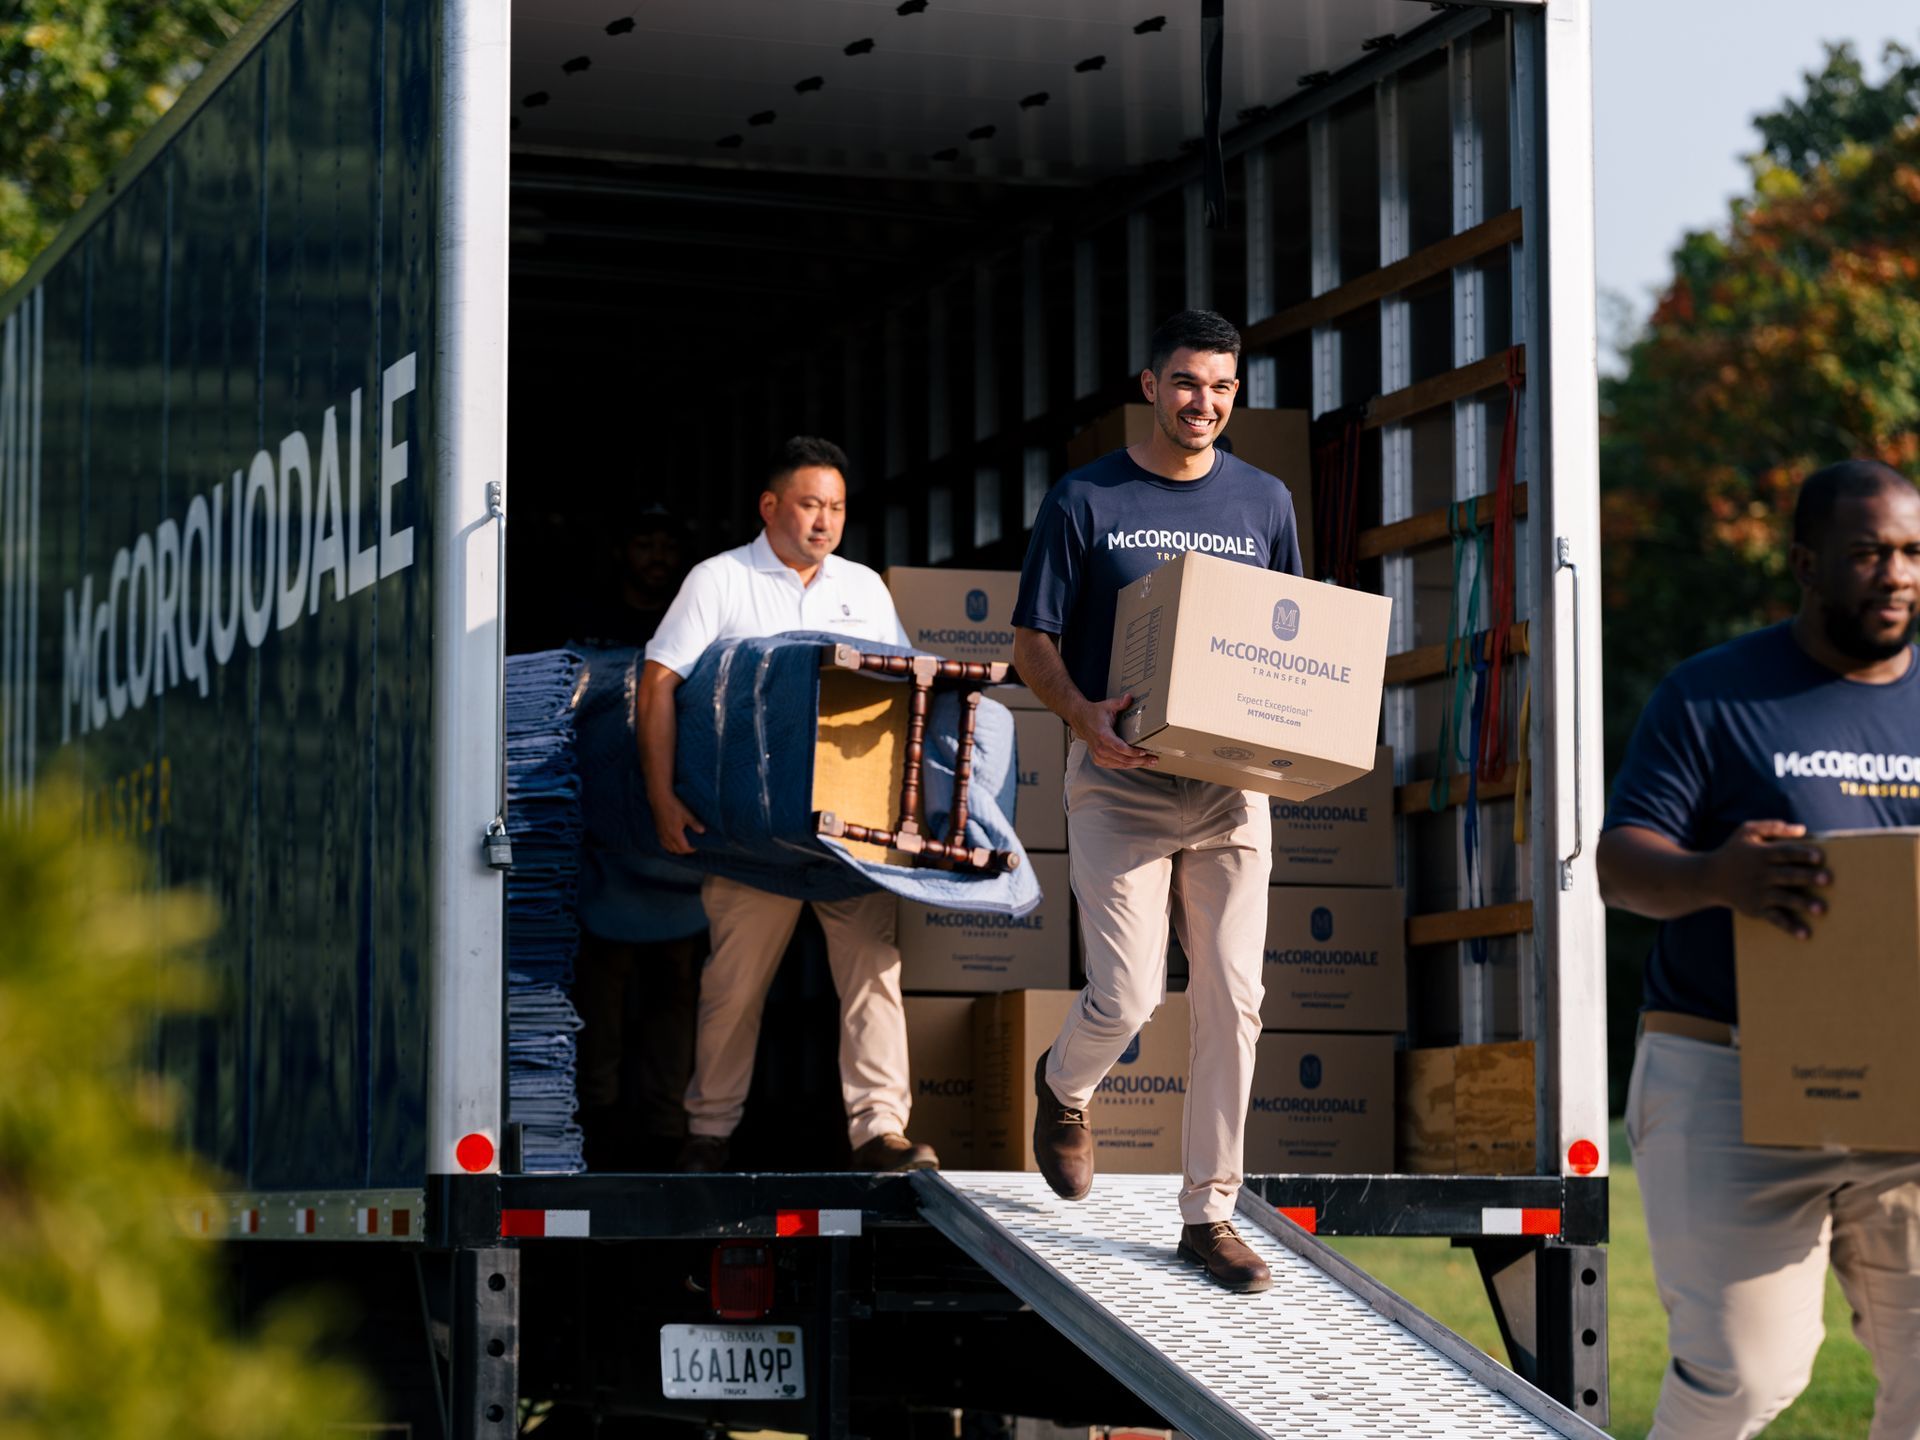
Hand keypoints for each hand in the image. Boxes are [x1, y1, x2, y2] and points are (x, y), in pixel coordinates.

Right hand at [652, 791, 706, 855]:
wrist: (660, 799)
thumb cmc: (674, 806)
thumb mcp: (686, 814)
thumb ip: (694, 823)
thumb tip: (703, 831)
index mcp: (675, 834)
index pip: (684, 848)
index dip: (691, 849)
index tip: (697, 846)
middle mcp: (667, 836)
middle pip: (677, 850)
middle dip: (685, 850)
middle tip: (692, 846)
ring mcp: (661, 834)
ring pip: (669, 848)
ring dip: (677, 850)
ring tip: (683, 846)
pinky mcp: (658, 831)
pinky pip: (663, 844)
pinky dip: (669, 846)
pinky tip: (673, 843)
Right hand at [1071, 693, 1159, 769]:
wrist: (1080, 719)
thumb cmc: (1095, 713)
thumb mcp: (1108, 705)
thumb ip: (1120, 703)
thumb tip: (1130, 697)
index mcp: (1103, 735)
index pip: (1120, 748)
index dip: (1133, 752)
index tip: (1144, 752)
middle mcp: (1100, 748)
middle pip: (1123, 759)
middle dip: (1140, 760)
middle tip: (1153, 759)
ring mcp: (1098, 755)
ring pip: (1120, 764)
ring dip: (1136, 764)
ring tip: (1149, 762)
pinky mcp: (1098, 759)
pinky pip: (1115, 766)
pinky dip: (1126, 765)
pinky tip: (1136, 763)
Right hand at [1705, 820, 1829, 938]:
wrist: (1708, 878)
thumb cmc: (1733, 851)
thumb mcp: (1746, 831)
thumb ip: (1773, 826)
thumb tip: (1802, 829)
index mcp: (1761, 854)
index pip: (1785, 853)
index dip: (1802, 854)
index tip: (1819, 857)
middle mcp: (1761, 874)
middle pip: (1788, 875)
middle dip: (1807, 877)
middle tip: (1827, 880)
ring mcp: (1759, 893)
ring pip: (1784, 898)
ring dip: (1803, 903)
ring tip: (1821, 909)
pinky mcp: (1756, 909)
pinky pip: (1775, 918)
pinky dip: (1790, 926)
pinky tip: (1805, 934)